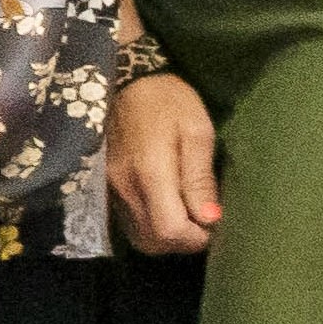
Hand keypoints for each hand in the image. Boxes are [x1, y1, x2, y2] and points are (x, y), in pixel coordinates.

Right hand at [108, 73, 221, 257]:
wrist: (126, 82)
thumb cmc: (169, 101)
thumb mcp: (196, 132)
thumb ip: (200, 178)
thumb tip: (210, 219)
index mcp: (150, 173)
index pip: (170, 229)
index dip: (196, 237)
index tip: (215, 222)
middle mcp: (125, 188)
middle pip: (153, 241)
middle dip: (183, 241)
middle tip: (204, 221)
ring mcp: (112, 191)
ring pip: (140, 237)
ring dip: (167, 237)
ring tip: (188, 214)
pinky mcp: (107, 189)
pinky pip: (131, 224)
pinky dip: (152, 226)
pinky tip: (168, 207)